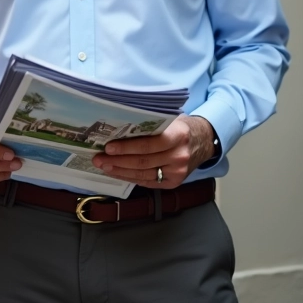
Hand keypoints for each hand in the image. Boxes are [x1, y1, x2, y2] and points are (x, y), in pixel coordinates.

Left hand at [92, 115, 215, 188]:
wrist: (203, 142)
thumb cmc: (182, 127)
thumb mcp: (172, 119)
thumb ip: (152, 122)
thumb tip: (120, 124)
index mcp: (179, 135)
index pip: (149, 144)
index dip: (127, 147)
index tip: (108, 147)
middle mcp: (179, 156)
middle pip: (143, 161)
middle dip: (118, 160)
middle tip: (98, 158)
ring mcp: (177, 172)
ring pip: (143, 174)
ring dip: (120, 170)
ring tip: (103, 165)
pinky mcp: (174, 183)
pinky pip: (147, 182)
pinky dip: (130, 177)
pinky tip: (117, 172)